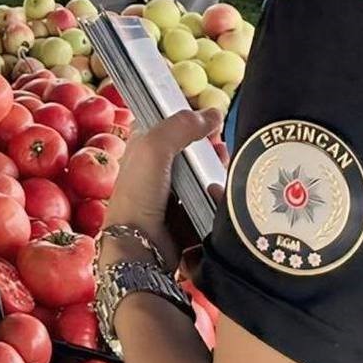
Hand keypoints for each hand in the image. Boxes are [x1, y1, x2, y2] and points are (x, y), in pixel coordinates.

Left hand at [103, 108, 223, 272]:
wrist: (141, 249)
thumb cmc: (139, 195)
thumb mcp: (154, 149)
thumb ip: (181, 126)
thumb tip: (214, 113)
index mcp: (142, 150)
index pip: (168, 125)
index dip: (188, 120)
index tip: (208, 121)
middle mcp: (156, 170)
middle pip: (191, 150)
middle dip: (209, 147)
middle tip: (220, 147)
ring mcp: (172, 195)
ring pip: (203, 175)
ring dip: (217, 170)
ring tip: (223, 168)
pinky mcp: (187, 216)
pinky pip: (209, 200)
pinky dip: (217, 196)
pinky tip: (221, 194)